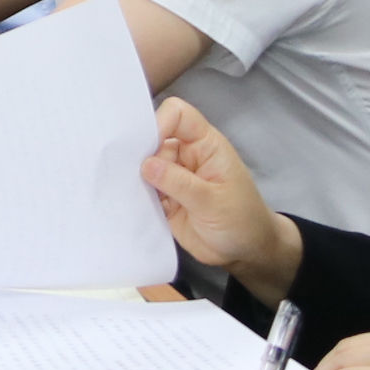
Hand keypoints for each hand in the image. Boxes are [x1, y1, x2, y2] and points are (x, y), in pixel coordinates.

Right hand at [142, 96, 299, 293]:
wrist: (244, 253)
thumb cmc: (241, 220)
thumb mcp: (213, 202)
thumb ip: (179, 183)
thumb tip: (145, 164)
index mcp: (205, 146)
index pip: (179, 116)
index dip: (160, 123)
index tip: (146, 148)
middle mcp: (186, 156)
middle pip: (153, 139)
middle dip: (139, 153)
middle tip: (127, 173)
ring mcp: (173, 177)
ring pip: (143, 165)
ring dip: (133, 176)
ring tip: (125, 191)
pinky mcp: (163, 198)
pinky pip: (141, 189)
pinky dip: (133, 194)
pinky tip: (127, 203)